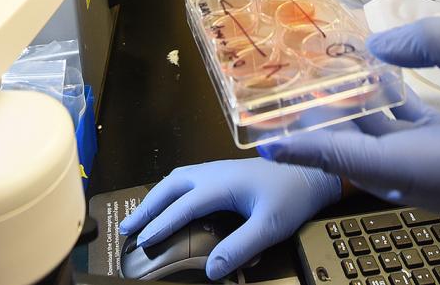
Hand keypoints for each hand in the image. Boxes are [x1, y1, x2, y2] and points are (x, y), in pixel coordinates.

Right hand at [118, 158, 341, 278]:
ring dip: (157, 195)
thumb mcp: (269, 227)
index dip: (161, 224)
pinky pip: (188, 177)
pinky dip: (171, 189)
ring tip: (141, 214)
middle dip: (147, 206)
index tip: (142, 241)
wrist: (312, 169)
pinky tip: (171, 200)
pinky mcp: (225, 171)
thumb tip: (210, 270)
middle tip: (127, 226)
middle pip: (170, 186)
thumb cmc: (292, 196)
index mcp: (221, 184)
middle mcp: (214, 172)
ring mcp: (219, 169)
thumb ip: (240, 248)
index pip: (182, 206)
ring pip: (177, 178)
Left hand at [261, 18, 439, 228]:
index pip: (367, 164)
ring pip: (402, 171)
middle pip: (377, 171)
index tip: (266, 146)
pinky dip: (404, 140)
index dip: (313, 151)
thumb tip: (381, 45)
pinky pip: (431, 169)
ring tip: (332, 96)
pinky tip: (389, 100)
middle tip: (288, 109)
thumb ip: (438, 42)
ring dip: (367, 138)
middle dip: (332, 140)